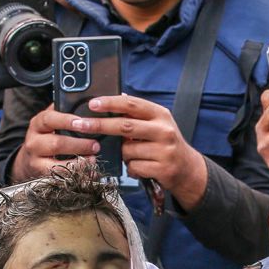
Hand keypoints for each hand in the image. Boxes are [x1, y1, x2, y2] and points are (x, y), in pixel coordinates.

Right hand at [12, 104, 102, 182]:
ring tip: (93, 160)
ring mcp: (36, 159)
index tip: (82, 122)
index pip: (49, 119)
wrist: (28, 160)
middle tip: (96, 145)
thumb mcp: (52, 121)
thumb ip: (65, 110)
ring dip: (79, 162)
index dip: (66, 120)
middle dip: (79, 145)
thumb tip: (89, 98)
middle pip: (57, 143)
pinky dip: (76, 175)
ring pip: (57, 163)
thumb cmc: (47, 136)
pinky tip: (88, 173)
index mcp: (38, 123)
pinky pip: (59, 177)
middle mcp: (34, 141)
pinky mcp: (40, 175)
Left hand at [80, 95, 209, 210]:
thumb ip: (136, 114)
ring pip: (127, 151)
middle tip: (80, 125)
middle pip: (124, 126)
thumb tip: (109, 100)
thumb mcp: (157, 123)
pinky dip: (131, 168)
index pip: (131, 104)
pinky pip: (133, 167)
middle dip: (99, 125)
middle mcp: (164, 130)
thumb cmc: (165, 144)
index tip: (91, 104)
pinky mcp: (163, 168)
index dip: (110, 103)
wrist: (188, 169)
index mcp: (160, 114)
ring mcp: (164, 150)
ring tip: (133, 155)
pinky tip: (141, 166)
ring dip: (123, 154)